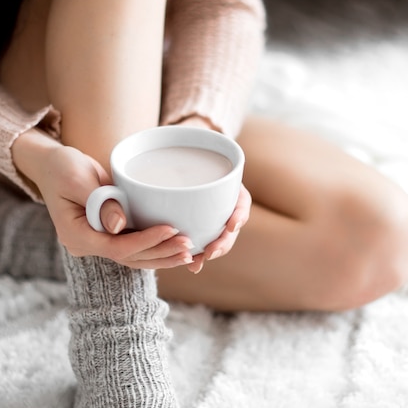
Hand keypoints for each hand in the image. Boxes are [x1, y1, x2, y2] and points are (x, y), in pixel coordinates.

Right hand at [12, 128, 194, 269]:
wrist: (53, 166)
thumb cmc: (63, 167)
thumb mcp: (78, 179)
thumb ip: (101, 202)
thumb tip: (120, 225)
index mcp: (76, 236)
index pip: (116, 247)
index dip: (146, 241)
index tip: (170, 229)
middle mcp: (86, 245)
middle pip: (129, 258)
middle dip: (160, 253)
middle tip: (189, 247)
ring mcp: (97, 243)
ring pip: (133, 258)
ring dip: (162, 256)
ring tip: (188, 253)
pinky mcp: (107, 237)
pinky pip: (133, 248)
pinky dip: (154, 248)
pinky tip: (176, 248)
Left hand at [173, 115, 251, 273]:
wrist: (178, 150)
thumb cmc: (184, 144)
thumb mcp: (186, 142)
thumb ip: (179, 148)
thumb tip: (165, 145)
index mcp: (230, 188)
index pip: (241, 203)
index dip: (238, 216)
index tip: (231, 224)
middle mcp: (225, 204)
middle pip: (231, 228)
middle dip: (222, 243)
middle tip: (209, 252)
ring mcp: (213, 216)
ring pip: (218, 239)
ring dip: (210, 253)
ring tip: (197, 263)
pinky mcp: (199, 225)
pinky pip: (202, 243)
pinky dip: (197, 254)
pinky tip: (190, 265)